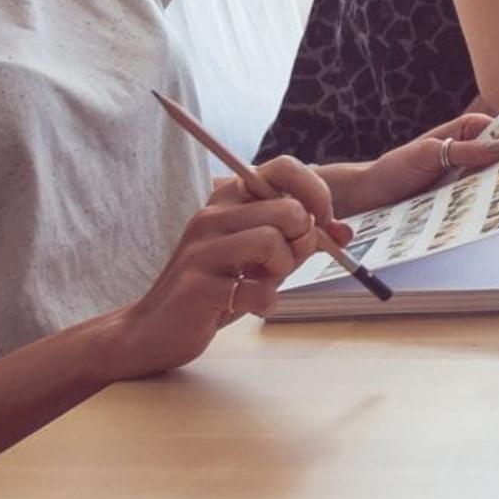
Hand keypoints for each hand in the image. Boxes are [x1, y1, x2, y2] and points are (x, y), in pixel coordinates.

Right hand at [104, 186, 329, 379]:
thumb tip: (346, 230)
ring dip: (283, 271)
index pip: (284, 167)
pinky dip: (266, 301)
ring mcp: (202, 249)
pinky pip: (259, 288)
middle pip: (289, 210)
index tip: (322, 222)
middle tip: (284, 263)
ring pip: (274, 242)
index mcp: (228, 200)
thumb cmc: (213, 290)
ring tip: (263, 283)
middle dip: (303, 242)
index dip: (316, 193)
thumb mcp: (260, 259)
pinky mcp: (198, 285)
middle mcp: (212, 215)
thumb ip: (298, 240)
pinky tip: (247, 304)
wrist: (152, 331)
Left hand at [333, 113, 498, 215]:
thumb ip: (465, 151)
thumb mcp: (428, 154)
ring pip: (493, 180)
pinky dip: (489, 205)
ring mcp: (465, 177)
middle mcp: (468, 153)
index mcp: (464, 131)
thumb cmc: (395, 168)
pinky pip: (479, 201)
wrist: (370, 197)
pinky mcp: (460, 200)